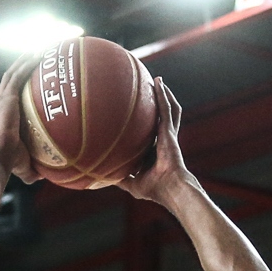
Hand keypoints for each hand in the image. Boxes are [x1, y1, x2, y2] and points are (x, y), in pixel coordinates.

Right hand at [0, 55, 40, 183]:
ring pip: (14, 72)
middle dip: (22, 66)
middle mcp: (0, 104)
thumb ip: (35, 167)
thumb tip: (45, 176)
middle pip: (10, 79)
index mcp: (2, 117)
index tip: (28, 80)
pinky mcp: (8, 96)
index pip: (9, 98)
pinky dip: (28, 62)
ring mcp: (3, 98)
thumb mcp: (26, 165)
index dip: (17, 87)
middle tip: (35, 55)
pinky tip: (40, 52)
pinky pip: (20, 74)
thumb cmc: (9, 162)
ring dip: (25, 58)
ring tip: (39, 47)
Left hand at [116, 79, 187, 202]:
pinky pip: (165, 109)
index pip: (154, 134)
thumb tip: (102, 178)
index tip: (140, 115)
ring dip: (164, 95)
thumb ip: (120, 178)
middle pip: (164, 117)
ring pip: (169, 109)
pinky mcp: (168, 131)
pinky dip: (162, 95)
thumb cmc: (154, 188)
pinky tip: (157, 83)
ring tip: (157, 82)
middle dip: (161, 104)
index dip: (150, 124)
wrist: (169, 187)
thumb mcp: (132, 183)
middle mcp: (164, 139)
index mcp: (157, 150)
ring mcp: (168, 134)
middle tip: (151, 91)